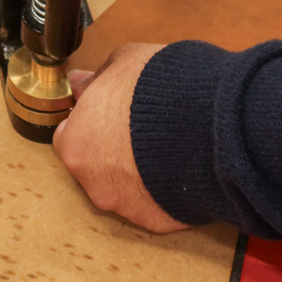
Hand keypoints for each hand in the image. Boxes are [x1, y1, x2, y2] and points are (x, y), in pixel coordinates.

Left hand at [53, 44, 189, 233]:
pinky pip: (153, 203)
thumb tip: (82, 83)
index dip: (88, 122)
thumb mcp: (125, 62)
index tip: (106, 113)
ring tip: (164, 145)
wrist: (212, 123)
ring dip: (136, 171)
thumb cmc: (163, 89)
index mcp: (76, 143)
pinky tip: (179, 166)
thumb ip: (97, 78)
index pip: (68, 137)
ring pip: (123, 188)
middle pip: (93, 166)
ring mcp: (125, 205)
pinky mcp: (156, 219)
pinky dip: (161, 189)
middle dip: (111, 149)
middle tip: (138, 128)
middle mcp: (93, 181)